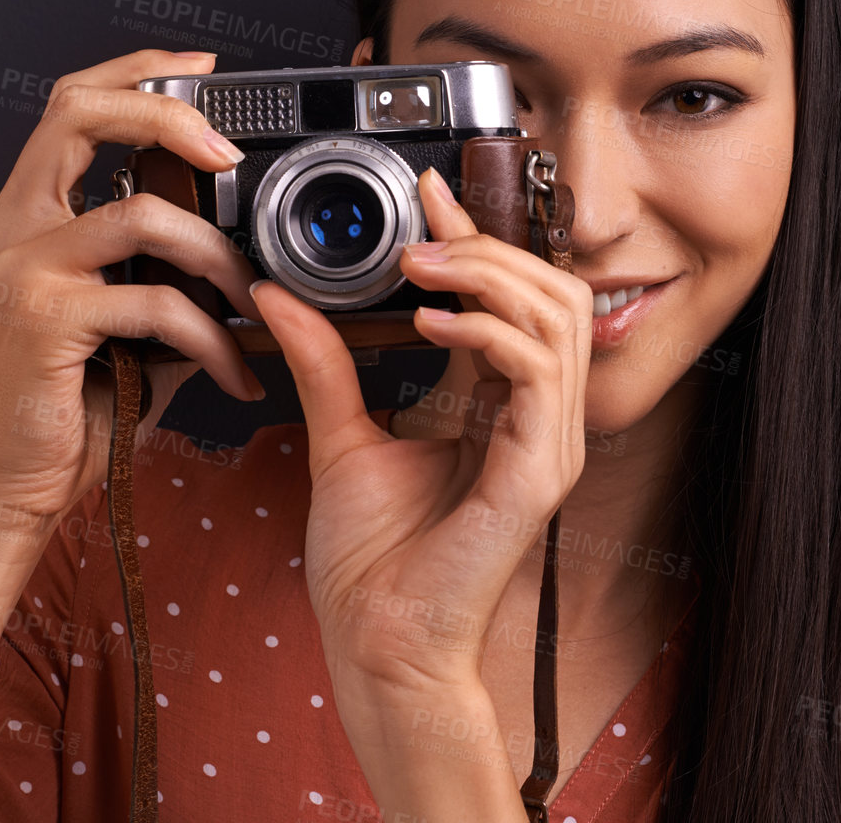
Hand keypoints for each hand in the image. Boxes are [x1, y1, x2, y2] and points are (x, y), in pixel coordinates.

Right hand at [0, 50, 265, 534]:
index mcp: (27, 217)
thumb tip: (243, 251)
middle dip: (168, 116)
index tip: (202, 70)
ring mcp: (22, 269)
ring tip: (254, 304)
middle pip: (78, 113)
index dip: (136, 73)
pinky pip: (157, 303)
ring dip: (219, 257)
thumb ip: (161, 272)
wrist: (5, 490)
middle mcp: (13, 228)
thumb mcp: (119, 321)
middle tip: (230, 154)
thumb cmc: (69, 406)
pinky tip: (236, 373)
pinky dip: (214, 340)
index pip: (71, 105)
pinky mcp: (45, 320)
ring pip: (143, 214)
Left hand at [252, 166, 593, 698]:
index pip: (511, 300)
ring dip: (491, 278)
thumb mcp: (340, 436)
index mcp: (500, 408)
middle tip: (422, 238)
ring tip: (423, 272)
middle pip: (555, 292)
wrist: (376, 645)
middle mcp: (537, 420)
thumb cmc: (371, 564)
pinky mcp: (539, 473)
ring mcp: (548, 446)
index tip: (429, 196)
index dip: (476, 239)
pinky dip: (488, 333)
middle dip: (492, 248)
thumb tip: (280, 296)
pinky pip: (539, 373)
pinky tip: (432, 324)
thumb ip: (324, 363)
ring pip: (560, 318)